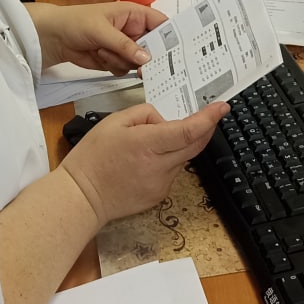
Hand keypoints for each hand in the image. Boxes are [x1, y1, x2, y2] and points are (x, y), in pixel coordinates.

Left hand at [33, 1, 167, 73]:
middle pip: (154, 48)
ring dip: (121, 60)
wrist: (55, 37)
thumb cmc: (76, 22)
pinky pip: (125, 69)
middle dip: (147, 57)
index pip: (161, 24)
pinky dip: (113, 66)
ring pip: (138, 62)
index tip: (178, 52)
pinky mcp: (116, 60)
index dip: (172, 36)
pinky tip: (99, 56)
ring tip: (102, 50)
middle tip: (141, 66)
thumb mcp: (101, 30)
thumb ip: (124, 45)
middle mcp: (133, 31)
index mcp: (134, 14)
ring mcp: (125, 47)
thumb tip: (146, 58)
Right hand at [59, 101, 228, 226]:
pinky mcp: (160, 196)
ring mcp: (162, 184)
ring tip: (153, 140)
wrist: (82, 197)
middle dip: (206, 128)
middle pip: (195, 145)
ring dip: (181, 144)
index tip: (221, 107)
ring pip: (183, 158)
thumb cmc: (92, 157)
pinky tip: (147, 160)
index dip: (208, 118)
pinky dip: (168, 160)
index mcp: (147, 144)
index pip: (187, 130)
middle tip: (210, 115)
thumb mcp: (113, 122)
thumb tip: (163, 121)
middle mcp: (159, 166)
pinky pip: (172, 172)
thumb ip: (143, 114)